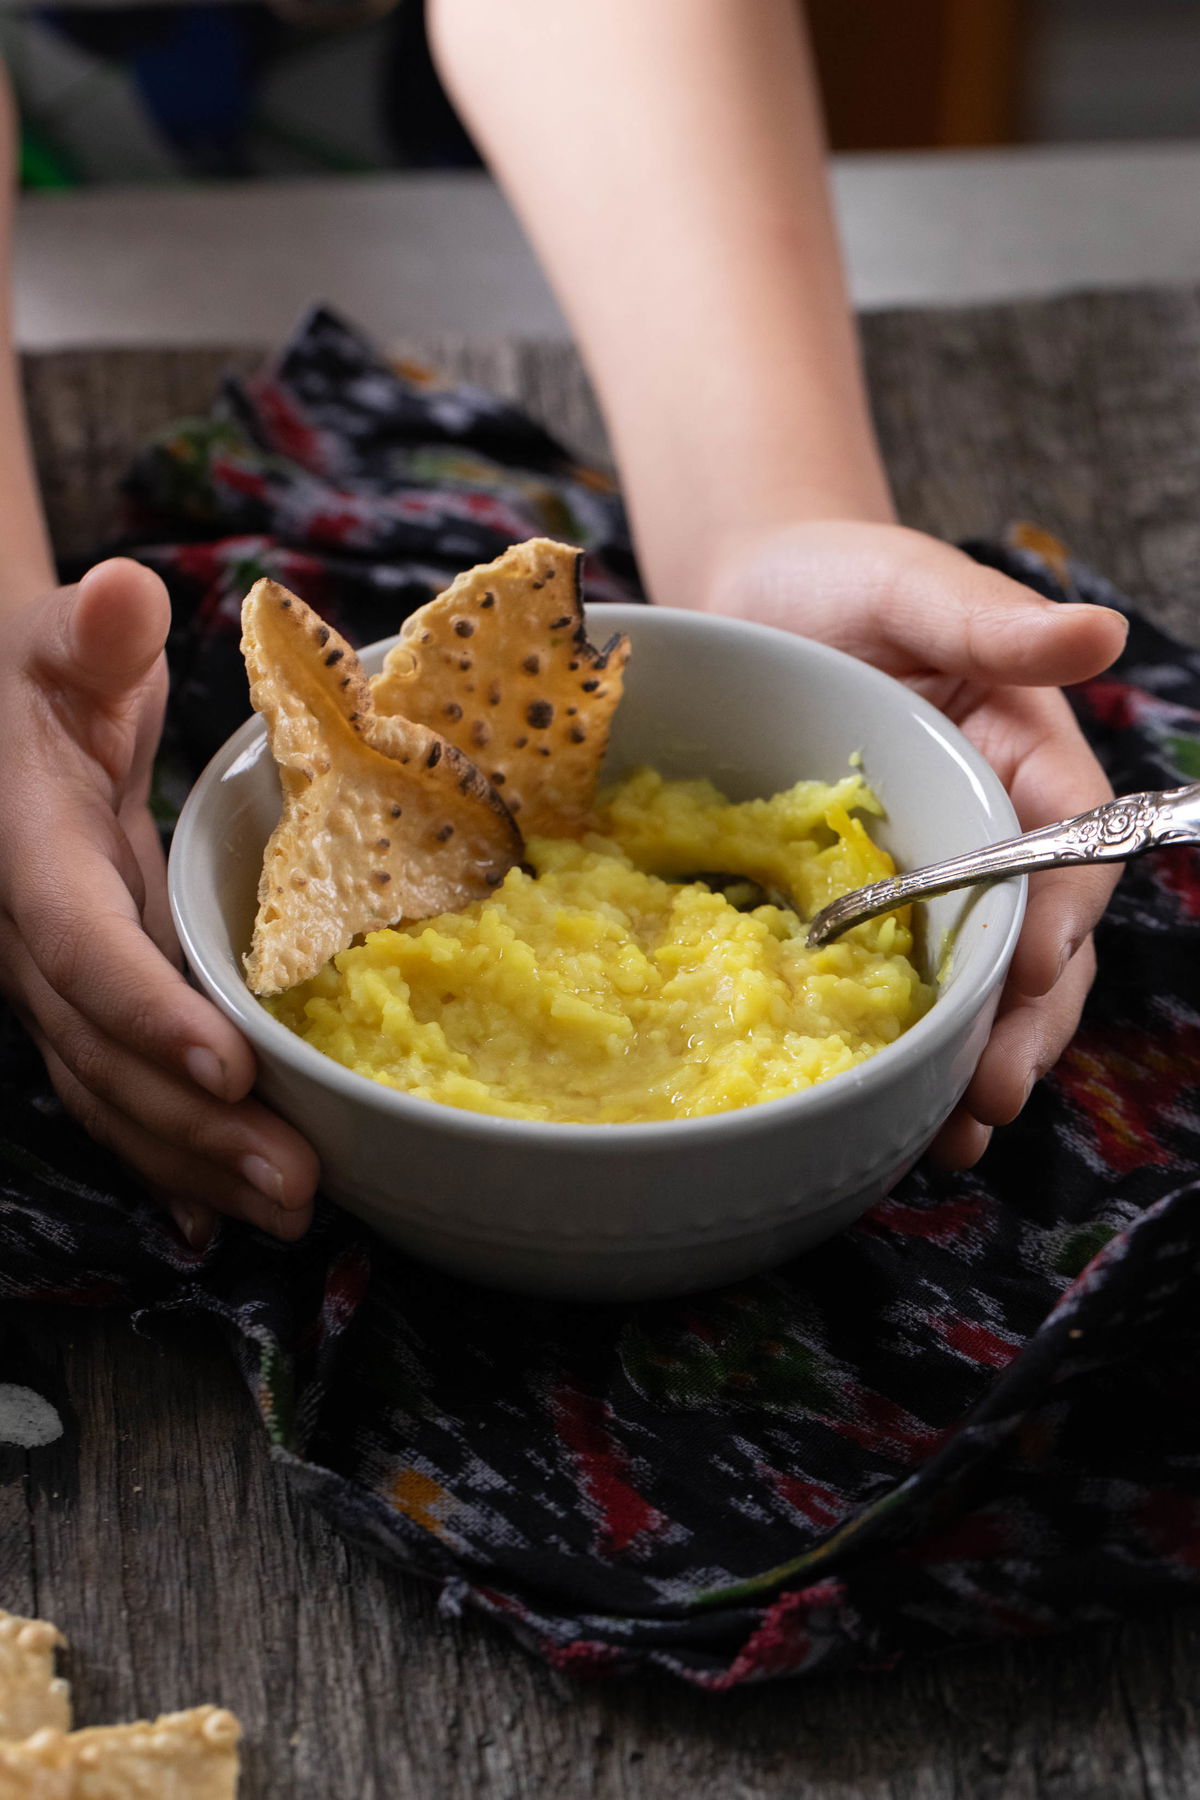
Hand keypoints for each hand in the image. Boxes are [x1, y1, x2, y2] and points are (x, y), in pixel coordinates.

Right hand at [0, 560, 318, 1244]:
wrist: (4, 723)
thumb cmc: (43, 674)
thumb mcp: (64, 639)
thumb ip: (91, 632)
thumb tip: (121, 595)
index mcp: (28, 854)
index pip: (79, 944)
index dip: (143, 1009)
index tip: (227, 1063)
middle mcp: (31, 938)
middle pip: (105, 1051)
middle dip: (196, 1124)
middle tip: (296, 1181)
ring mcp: (58, 984)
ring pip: (114, 1091)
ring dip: (197, 1161)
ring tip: (290, 1211)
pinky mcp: (91, 1001)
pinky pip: (119, 1090)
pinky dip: (167, 1156)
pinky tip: (216, 1218)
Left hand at [704, 520, 1126, 1167]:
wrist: (751, 601)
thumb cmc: (839, 581)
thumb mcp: (913, 587)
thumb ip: (994, 622)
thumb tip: (1100, 632)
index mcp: (1026, 752)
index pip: (1069, 840)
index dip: (1057, 910)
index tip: (1030, 965)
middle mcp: (998, 822)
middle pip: (1040, 935)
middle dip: (1027, 1017)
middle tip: (994, 1090)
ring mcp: (940, 870)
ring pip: (985, 976)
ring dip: (982, 1053)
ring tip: (959, 1127)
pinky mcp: (877, 902)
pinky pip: (910, 976)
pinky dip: (916, 1039)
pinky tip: (905, 1102)